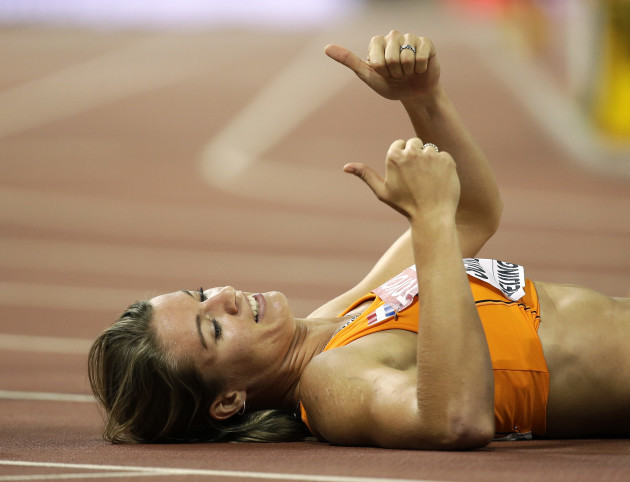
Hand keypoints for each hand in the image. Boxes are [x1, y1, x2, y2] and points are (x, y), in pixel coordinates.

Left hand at [325, 31, 439, 100]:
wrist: (413, 94)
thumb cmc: (390, 85)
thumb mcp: (368, 76)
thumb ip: (349, 61)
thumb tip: (326, 48)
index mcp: (377, 42)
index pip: (377, 60)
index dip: (382, 72)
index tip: (384, 74)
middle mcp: (393, 36)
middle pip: (391, 58)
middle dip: (395, 73)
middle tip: (398, 74)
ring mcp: (410, 38)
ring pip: (407, 57)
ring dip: (408, 72)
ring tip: (408, 72)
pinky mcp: (426, 43)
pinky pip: (421, 56)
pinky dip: (420, 69)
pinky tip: (420, 69)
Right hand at [344, 139, 459, 220]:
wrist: (432, 216)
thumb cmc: (405, 206)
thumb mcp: (382, 191)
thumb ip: (365, 174)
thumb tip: (345, 167)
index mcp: (394, 157)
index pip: (399, 144)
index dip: (402, 159)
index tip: (405, 174)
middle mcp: (412, 152)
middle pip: (414, 143)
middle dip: (415, 156)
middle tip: (417, 177)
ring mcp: (431, 155)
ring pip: (429, 149)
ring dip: (429, 161)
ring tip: (428, 181)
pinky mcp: (447, 159)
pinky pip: (444, 156)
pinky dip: (443, 167)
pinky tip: (439, 181)